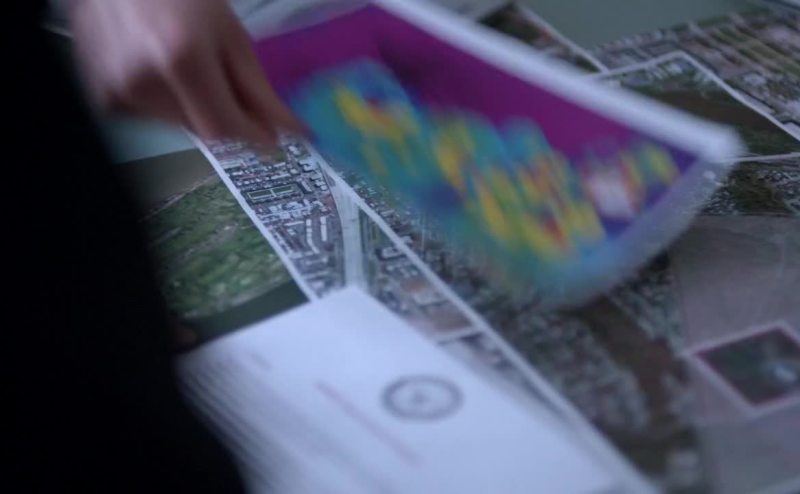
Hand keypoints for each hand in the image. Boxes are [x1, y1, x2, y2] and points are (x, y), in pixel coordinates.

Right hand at [69, 0, 303, 143]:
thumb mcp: (231, 35)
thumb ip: (257, 90)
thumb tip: (285, 133)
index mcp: (180, 60)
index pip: (224, 126)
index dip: (252, 135)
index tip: (275, 140)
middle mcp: (142, 83)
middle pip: (202, 127)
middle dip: (222, 112)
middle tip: (221, 80)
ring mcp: (114, 92)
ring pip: (176, 124)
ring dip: (191, 105)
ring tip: (180, 62)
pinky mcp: (101, 98)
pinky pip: (149, 116)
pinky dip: (163, 101)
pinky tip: (156, 66)